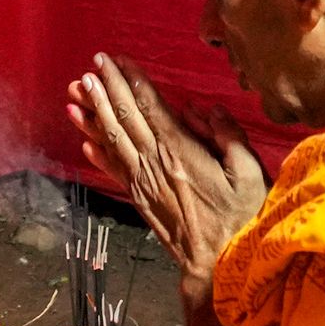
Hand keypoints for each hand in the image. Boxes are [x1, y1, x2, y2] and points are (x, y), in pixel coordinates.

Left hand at [66, 53, 266, 297]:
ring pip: (112, 141)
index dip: (132, 82)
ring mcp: (143, 183)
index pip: (151, 108)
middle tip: (91, 64)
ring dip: (93, 115)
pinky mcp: (139, 200)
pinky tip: (83, 140)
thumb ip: (229, 136)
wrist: (218, 265)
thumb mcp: (250, 173)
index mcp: (182, 152)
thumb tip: (203, 108)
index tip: (117, 60)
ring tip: (74, 93)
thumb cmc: (241, 218)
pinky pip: (113, 170)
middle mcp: (155, 164)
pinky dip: (97, 153)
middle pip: (125, 119)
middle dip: (107, 89)